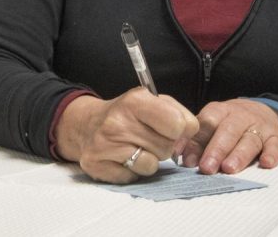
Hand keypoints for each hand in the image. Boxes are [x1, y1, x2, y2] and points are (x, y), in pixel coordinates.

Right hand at [53, 88, 198, 183]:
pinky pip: (133, 177)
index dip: (180, 130)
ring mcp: (105, 145)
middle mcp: (118, 121)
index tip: (170, 128)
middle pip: (166, 148)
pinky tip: (122, 158)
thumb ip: (178, 113)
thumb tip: (191, 133)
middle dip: (163, 146)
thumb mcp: (152, 102)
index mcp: (135, 100)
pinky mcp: (97, 165)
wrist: (86, 124)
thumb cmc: (127, 114)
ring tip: (135, 147)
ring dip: (149, 160)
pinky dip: (132, 171)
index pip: (178, 124)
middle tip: (147, 138)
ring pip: (152, 165)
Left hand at [179, 98, 277, 174]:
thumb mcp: (213, 126)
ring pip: (249, 139)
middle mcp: (240, 116)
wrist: (262, 111)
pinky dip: (271, 154)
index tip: (187, 159)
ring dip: (239, 155)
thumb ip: (198, 141)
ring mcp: (260, 125)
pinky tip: (266, 163)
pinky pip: (275, 145)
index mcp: (220, 111)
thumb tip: (182, 158)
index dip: (196, 141)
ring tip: (229, 169)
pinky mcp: (277, 136)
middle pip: (228, 131)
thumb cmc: (231, 123)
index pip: (207, 123)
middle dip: (216, 150)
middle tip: (207, 167)